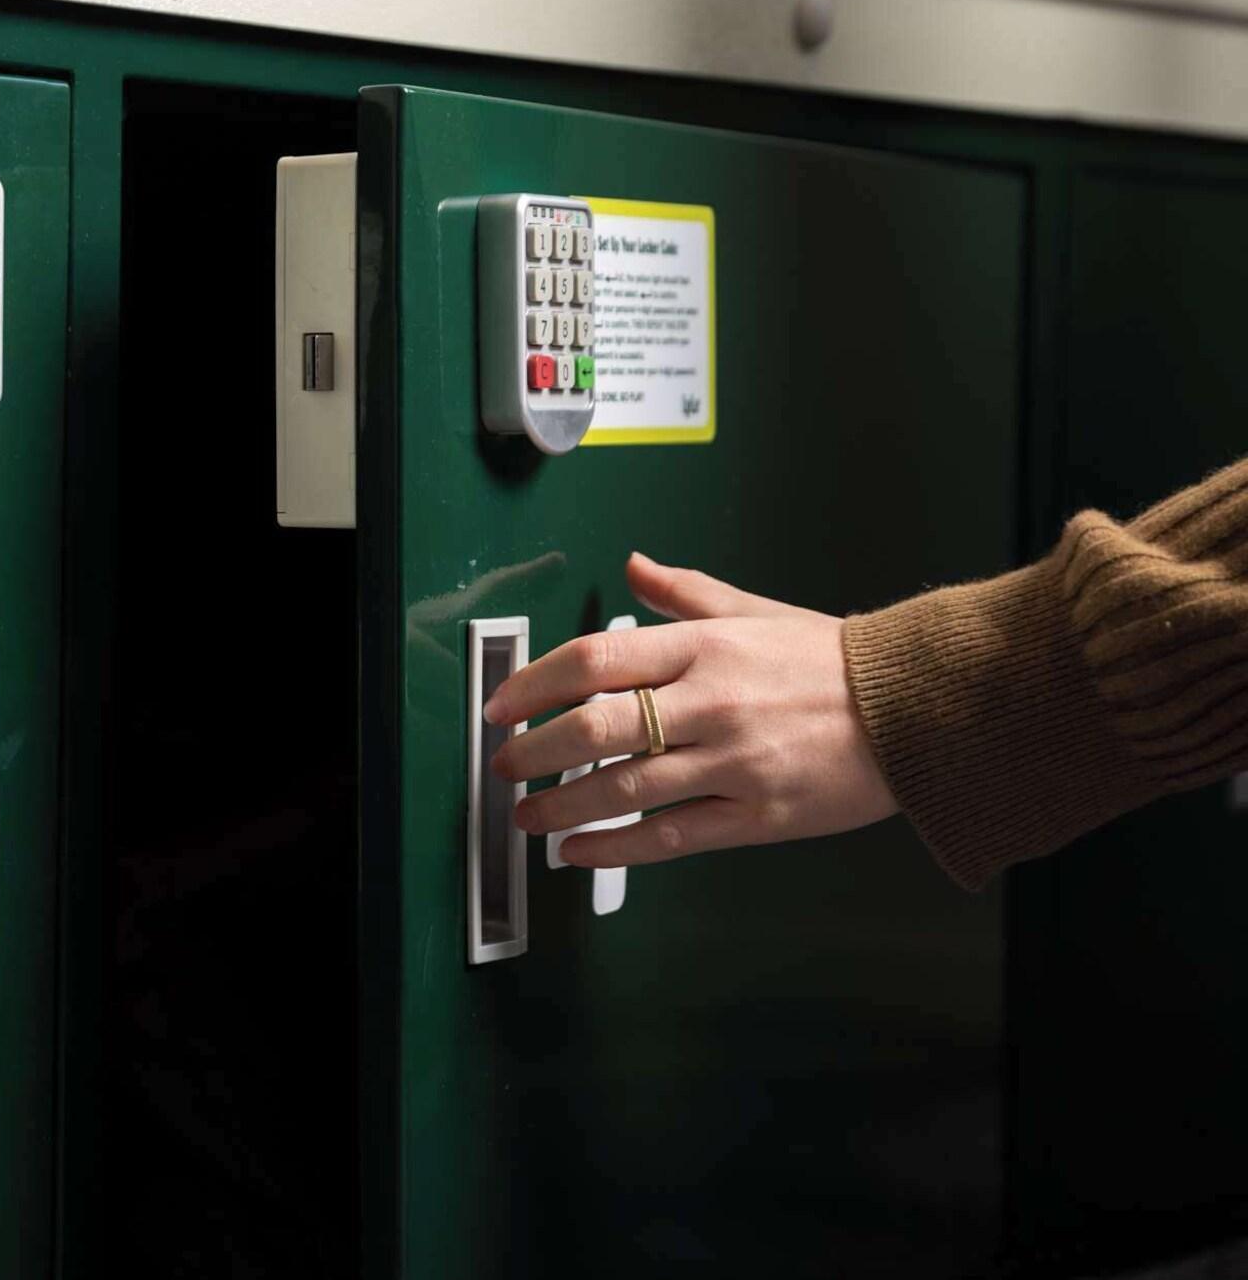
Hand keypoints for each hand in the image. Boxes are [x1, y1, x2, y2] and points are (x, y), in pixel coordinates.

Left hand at [485, 553, 897, 867]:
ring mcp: (733, 763)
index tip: (502, 703)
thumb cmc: (832, 662)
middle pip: (598, 727)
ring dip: (562, 805)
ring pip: (624, 790)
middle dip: (535, 750)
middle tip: (502, 764)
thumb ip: (685, 593)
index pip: (595, 659)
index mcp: (704, 648)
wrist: (916, 710)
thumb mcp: (755, 612)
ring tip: (524, 815)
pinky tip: (578, 852)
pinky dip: (615, 849)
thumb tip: (635, 565)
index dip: (535, 683)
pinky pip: (670, 838)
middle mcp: (712, 703)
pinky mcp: (757, 816)